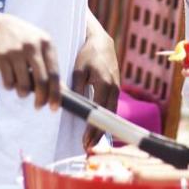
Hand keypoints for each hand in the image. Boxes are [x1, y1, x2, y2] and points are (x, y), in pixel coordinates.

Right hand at [0, 13, 60, 108]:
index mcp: (47, 44)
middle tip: (38, 106)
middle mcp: (33, 46)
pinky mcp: (1, 55)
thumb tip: (61, 90)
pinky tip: (11, 81)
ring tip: (21, 91)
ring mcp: (16, 50)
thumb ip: (50, 66)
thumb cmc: (25, 40)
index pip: (54, 74)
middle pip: (41, 81)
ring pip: (22, 84)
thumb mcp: (41, 47)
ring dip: (22, 93)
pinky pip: (8, 80)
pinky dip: (10, 86)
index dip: (55, 93)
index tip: (54, 107)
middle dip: (40, 98)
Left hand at [72, 26, 119, 149]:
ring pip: (110, 114)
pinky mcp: (116, 88)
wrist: (101, 42)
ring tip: (92, 141)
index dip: (93, 129)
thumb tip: (71, 106)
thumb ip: (76, 89)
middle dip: (98, 134)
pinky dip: (105, 118)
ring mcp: (117, 89)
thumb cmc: (87, 55)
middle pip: (107, 117)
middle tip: (88, 147)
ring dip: (102, 128)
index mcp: (104, 85)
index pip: (98, 113)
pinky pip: (111, 107)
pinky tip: (97, 126)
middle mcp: (114, 89)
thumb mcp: (78, 70)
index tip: (85, 141)